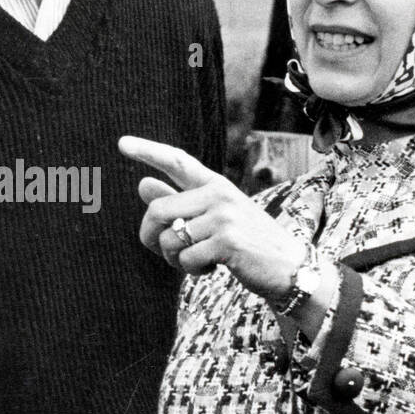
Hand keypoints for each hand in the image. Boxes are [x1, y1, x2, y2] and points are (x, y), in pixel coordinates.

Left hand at [118, 134, 305, 301]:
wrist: (292, 268)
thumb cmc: (250, 243)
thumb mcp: (216, 218)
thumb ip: (179, 202)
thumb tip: (142, 184)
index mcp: (216, 185)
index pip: (178, 162)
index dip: (148, 151)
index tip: (122, 143)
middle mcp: (219, 194)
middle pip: (158, 210)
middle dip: (150, 237)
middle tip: (164, 253)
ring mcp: (224, 217)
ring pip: (170, 240)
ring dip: (176, 259)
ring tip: (200, 260)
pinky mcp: (227, 242)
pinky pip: (185, 259)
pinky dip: (193, 270)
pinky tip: (213, 268)